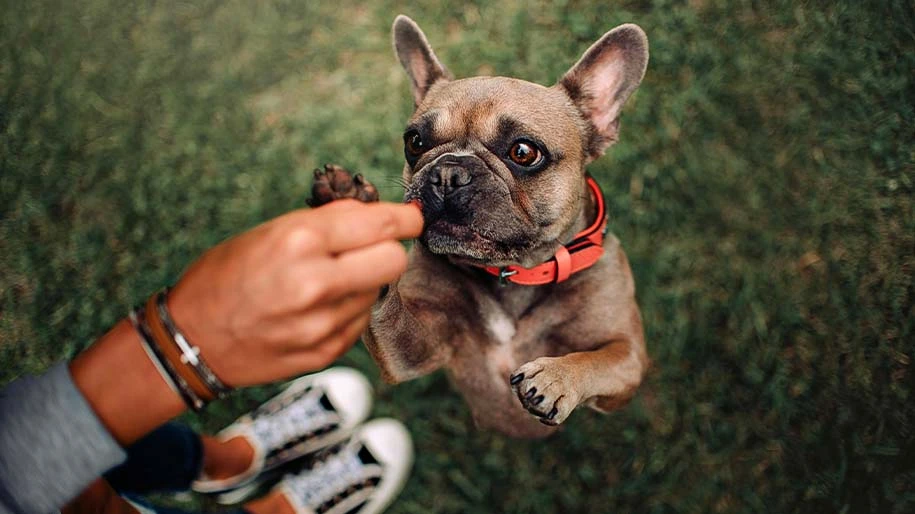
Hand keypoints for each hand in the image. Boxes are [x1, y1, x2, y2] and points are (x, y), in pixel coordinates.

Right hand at [167, 199, 423, 385]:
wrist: (191, 341)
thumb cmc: (225, 277)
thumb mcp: (270, 232)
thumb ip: (328, 223)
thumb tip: (380, 214)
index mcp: (299, 242)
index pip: (381, 225)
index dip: (405, 220)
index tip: (412, 219)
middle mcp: (315, 283)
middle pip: (394, 261)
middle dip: (387, 250)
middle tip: (370, 248)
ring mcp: (321, 324)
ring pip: (376, 292)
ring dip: (362, 282)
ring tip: (323, 283)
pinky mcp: (325, 353)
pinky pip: (359, 321)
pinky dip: (347, 310)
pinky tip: (315, 309)